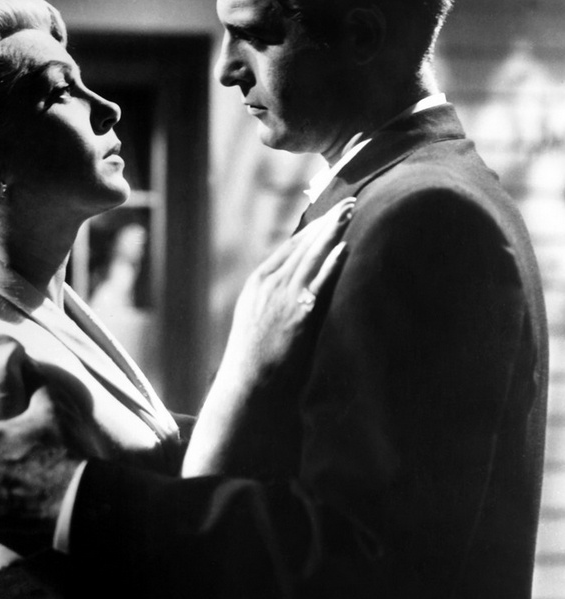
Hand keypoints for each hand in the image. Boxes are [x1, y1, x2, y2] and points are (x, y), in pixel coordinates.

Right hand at [182, 197, 352, 476]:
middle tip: (347, 203)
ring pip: (309, 256)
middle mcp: (265, 286)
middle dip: (325, 224)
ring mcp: (279, 299)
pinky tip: (344, 247)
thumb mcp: (261, 326)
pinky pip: (316, 282)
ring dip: (331, 232)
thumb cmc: (258, 367)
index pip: (287, 248)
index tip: (329, 214)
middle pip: (300, 245)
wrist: (248, 394)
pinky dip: (330, 263)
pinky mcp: (295, 315)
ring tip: (350, 212)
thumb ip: (279, 306)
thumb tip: (302, 297)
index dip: (310, 230)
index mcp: (256, 285)